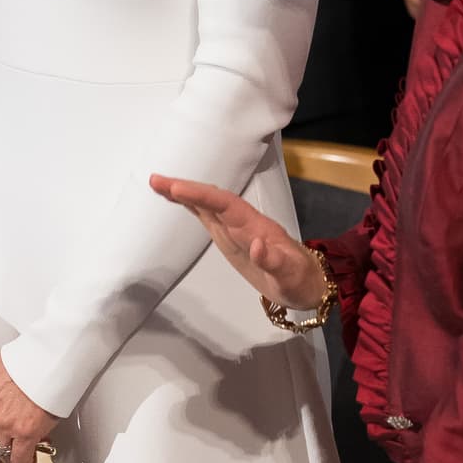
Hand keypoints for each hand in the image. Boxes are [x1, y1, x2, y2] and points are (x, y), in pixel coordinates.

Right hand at [148, 174, 323, 307]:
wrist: (307, 281)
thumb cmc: (299, 279)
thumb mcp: (290, 275)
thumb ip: (275, 261)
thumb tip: (257, 246)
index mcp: (255, 227)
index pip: (225, 205)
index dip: (202, 195)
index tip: (177, 188)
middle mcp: (243, 223)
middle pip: (212, 199)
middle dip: (186, 189)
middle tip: (155, 180)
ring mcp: (235, 229)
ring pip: (207, 205)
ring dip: (184, 193)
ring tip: (157, 184)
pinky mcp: (231, 238)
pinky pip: (208, 217)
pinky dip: (191, 206)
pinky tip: (176, 200)